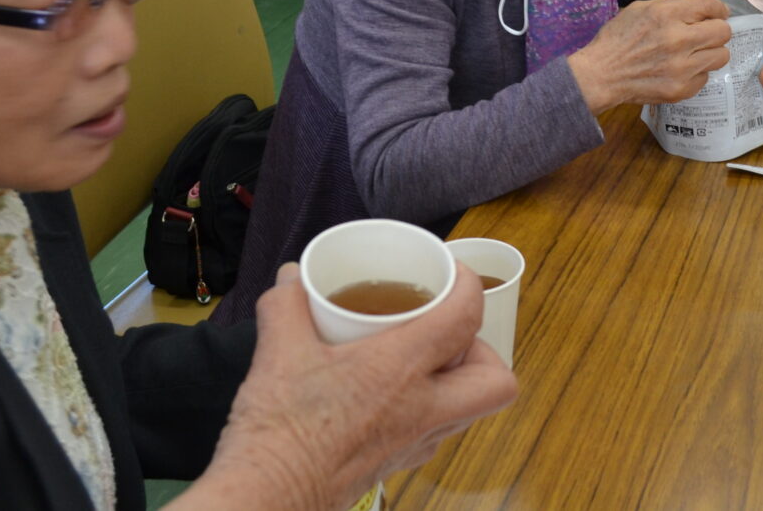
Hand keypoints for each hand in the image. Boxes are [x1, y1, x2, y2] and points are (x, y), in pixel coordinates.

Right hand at [177, 263, 516, 510]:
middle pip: (495, 381)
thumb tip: (292, 279)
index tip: (450, 274)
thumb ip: (288, 303)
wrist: (267, 498)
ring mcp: (414, 444)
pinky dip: (425, 409)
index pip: (466, 316)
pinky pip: (434, 432)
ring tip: (415, 357)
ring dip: (456, 381)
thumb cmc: (280, 431)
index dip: (468, 284)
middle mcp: (422, 410)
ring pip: (468, 410)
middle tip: (444, 331)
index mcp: (402, 369)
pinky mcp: (396, 466)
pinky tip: (385, 395)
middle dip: (481, 350)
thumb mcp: (277, 350)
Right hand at [568, 0, 733, 113]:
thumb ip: (672, 6)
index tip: (717, 14)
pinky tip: (679, 70)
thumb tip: (702, 10)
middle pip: (723, 32)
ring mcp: (681, 68)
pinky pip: (705, 77)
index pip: (711, 7)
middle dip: (718, 30)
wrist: (601, 74)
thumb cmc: (619, 38)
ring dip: (711, 52)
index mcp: (667, 15)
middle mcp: (678, 40)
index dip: (718, 10)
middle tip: (707, 34)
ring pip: (721, 56)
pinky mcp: (681, 90)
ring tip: (695, 53)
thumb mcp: (641, 9)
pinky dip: (695, 73)